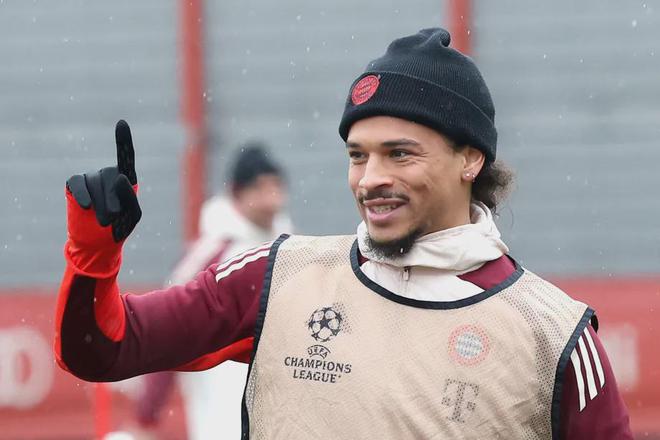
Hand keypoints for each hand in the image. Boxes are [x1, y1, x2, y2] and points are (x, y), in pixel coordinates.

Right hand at [66, 120, 141, 242]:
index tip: (121, 123)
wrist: (98, 244)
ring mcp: (90, 179)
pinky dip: (82, 194)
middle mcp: (108, 174)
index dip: (122, 140)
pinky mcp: (74, 186)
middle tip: (113, 219)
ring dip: (100, 203)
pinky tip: (86, 206)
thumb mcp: (132, 215)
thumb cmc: (120, 227)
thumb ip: (130, 195)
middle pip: (111, 175)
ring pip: (95, 182)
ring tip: (104, 222)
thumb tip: (118, 176)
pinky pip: (77, 183)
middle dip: (112, 199)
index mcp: (125, 178)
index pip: (125, 156)